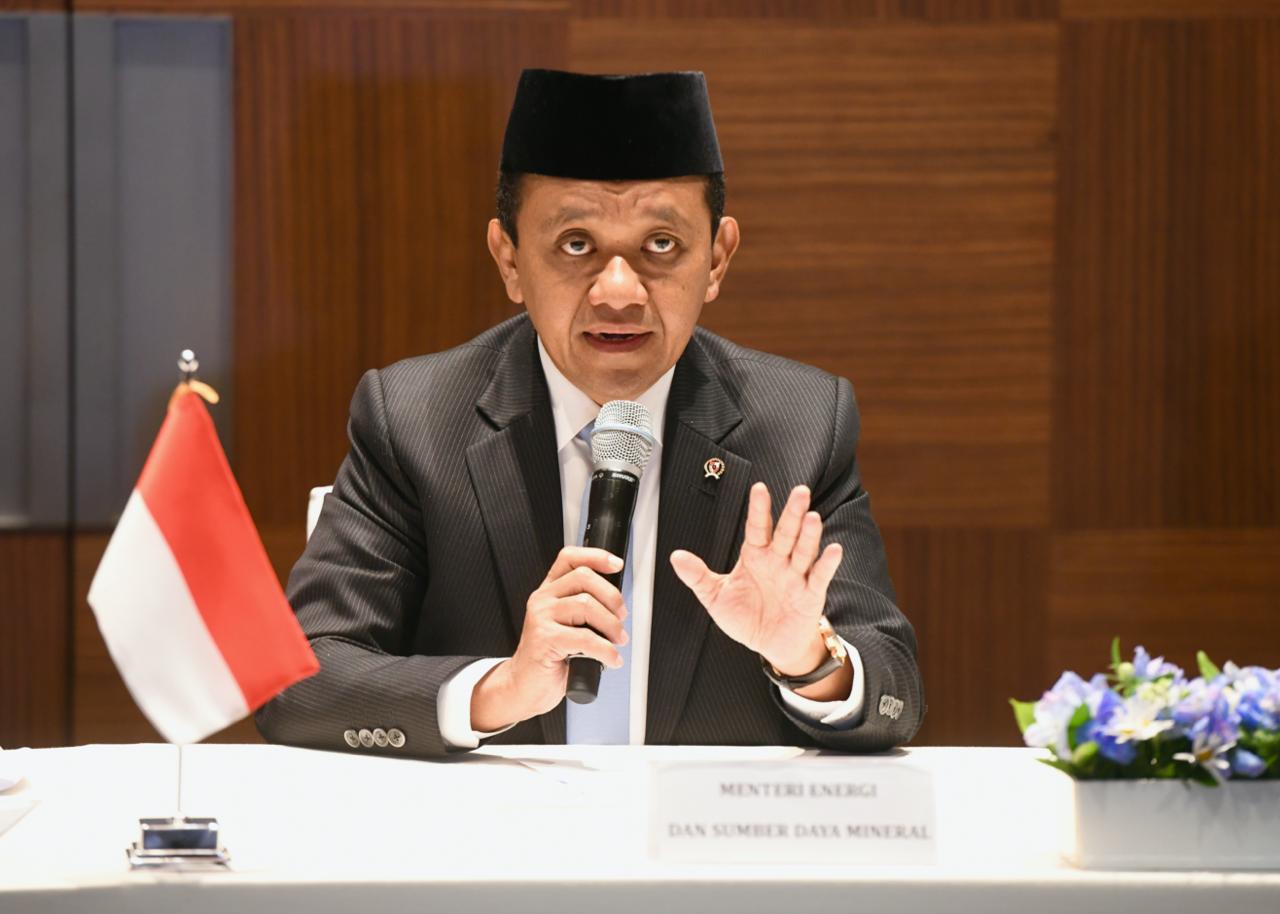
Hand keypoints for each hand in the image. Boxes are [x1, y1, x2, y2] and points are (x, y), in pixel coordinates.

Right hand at [471, 547, 628, 731]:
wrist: (525, 686)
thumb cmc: (549, 657)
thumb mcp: (567, 626)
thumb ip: (584, 609)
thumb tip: (618, 606)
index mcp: (549, 591)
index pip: (570, 559)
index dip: (596, 556)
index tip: (617, 564)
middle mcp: (543, 599)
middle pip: (584, 578)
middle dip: (612, 597)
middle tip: (621, 618)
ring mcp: (541, 617)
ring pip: (587, 605)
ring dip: (611, 625)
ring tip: (617, 640)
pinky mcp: (544, 639)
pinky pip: (586, 638)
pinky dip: (606, 650)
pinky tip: (611, 659)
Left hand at [670, 483, 842, 677]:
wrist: (771, 645)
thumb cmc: (747, 617)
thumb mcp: (716, 597)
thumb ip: (698, 576)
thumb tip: (676, 557)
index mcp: (755, 556)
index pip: (757, 527)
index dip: (759, 508)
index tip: (759, 488)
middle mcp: (778, 561)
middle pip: (785, 533)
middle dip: (792, 513)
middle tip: (800, 492)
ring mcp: (796, 576)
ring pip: (803, 551)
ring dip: (809, 535)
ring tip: (812, 517)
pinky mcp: (811, 595)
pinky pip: (819, 577)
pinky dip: (827, 564)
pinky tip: (833, 549)